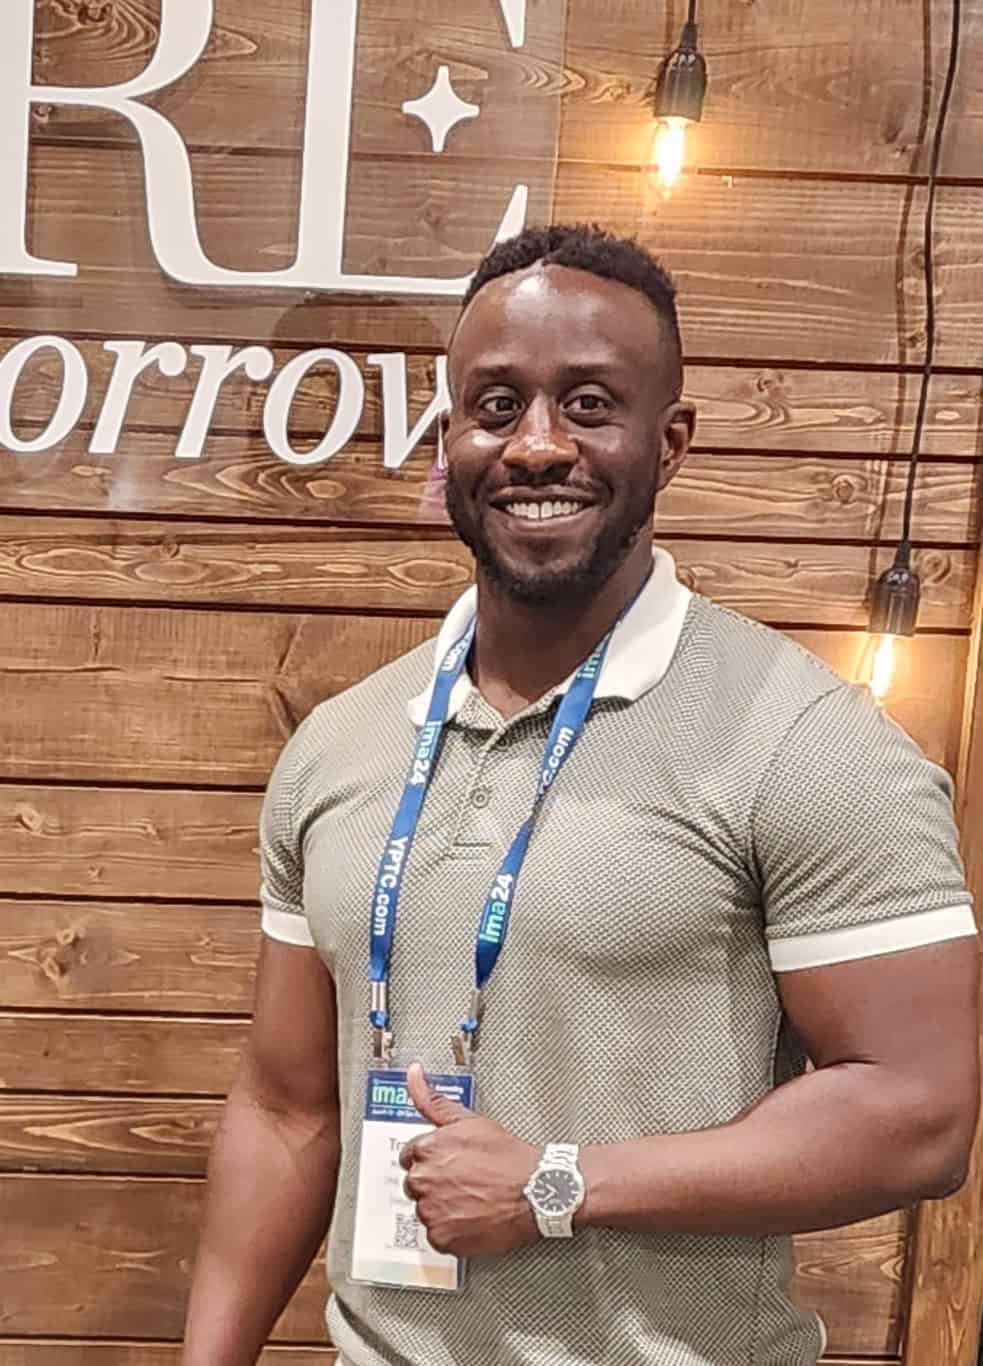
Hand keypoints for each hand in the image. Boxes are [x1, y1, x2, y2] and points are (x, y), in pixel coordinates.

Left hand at [398, 1062, 539, 1257]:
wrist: (537, 1191)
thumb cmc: (508, 1157)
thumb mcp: (470, 1120)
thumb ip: (433, 1098)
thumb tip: (413, 1074)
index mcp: (427, 1149)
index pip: (410, 1156)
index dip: (432, 1159)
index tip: (449, 1164)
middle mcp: (424, 1180)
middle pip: (415, 1183)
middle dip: (435, 1182)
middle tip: (464, 1181)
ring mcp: (432, 1211)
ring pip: (425, 1209)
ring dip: (442, 1206)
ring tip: (471, 1199)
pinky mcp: (443, 1239)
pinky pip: (436, 1235)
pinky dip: (450, 1230)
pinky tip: (471, 1217)